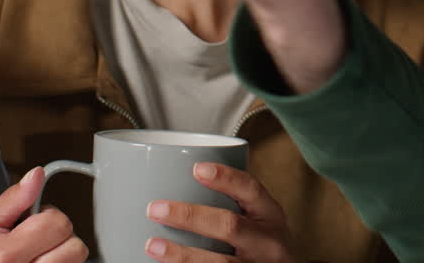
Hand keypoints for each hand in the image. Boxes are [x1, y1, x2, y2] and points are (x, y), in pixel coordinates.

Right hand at [0, 167, 87, 262]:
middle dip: (58, 236)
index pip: (58, 224)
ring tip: (33, 251)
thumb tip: (36, 176)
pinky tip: (36, 260)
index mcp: (5, 255)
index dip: (48, 215)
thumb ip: (15, 198)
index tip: (31, 219)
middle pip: (74, 248)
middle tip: (33, 237)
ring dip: (60, 253)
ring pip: (74, 262)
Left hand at [144, 163, 294, 262]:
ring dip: (181, 254)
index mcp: (271, 216)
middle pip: (229, 225)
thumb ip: (232, 208)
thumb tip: (176, 185)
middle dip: (189, 216)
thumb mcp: (260, 224)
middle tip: (155, 209)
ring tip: (152, 245)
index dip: (226, 178)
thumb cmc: (262, 248)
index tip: (197, 169)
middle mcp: (268, 243)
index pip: (251, 190)